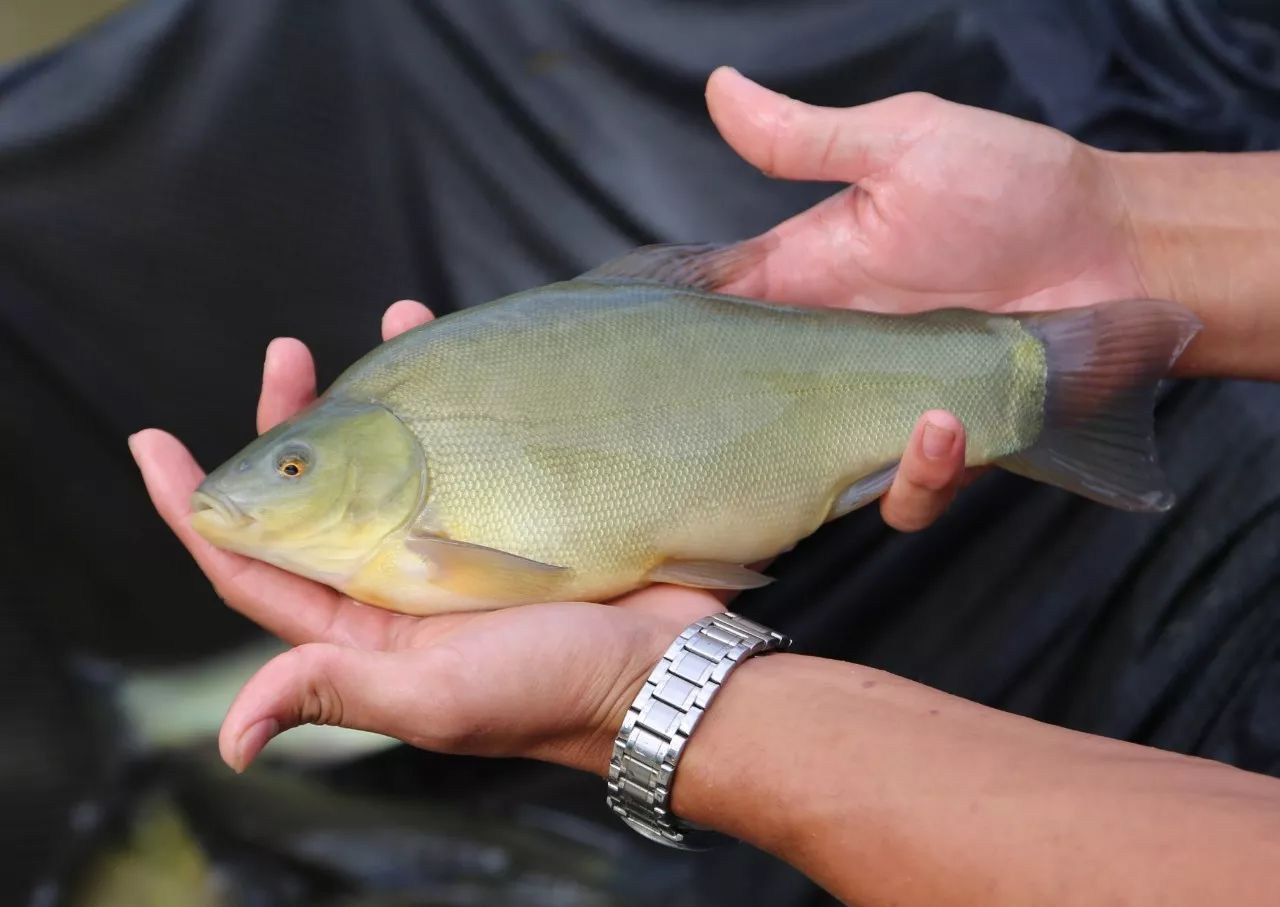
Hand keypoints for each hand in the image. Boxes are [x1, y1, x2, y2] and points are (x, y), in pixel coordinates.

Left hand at [130, 301, 719, 775]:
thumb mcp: (435, 699)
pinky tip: (458, 353)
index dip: (197, 508)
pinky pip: (466, 443)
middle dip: (289, 424)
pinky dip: (455, 399)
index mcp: (365, 628)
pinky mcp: (512, 509)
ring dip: (377, 394)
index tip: (152, 443)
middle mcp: (400, 580)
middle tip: (285, 353)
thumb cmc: (550, 692)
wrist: (664, 670)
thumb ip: (336, 690)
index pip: (255, 567)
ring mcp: (456, 540)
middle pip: (318, 494)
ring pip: (396, 456)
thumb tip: (233, 734)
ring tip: (384, 326)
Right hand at [706, 67, 1152, 528]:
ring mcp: (885, 406)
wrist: (1118, 247)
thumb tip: (717, 89)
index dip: (677, 336)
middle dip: (734, 431)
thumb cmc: (1015, 189)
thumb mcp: (902, 147)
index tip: (640, 352)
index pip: (719, 314)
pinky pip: (906, 495)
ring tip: (924, 413)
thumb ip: (805, 140)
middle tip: (737, 431)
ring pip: (820, 470)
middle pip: (752, 409)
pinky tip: (949, 426)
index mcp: (809, 278)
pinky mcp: (944, 448)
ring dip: (845, 462)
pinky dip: (920, 478)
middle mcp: (835, 353)